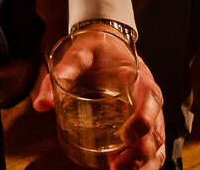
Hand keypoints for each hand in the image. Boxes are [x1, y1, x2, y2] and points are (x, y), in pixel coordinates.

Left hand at [32, 33, 165, 169]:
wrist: (109, 42)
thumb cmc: (96, 48)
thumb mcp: (79, 53)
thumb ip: (63, 73)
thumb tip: (40, 105)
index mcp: (141, 80)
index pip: (151, 103)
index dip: (142, 123)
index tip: (125, 137)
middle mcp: (151, 100)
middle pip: (156, 131)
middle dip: (141, 153)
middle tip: (118, 167)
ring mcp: (151, 114)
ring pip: (159, 144)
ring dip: (145, 163)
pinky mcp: (145, 123)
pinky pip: (154, 147)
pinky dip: (147, 162)